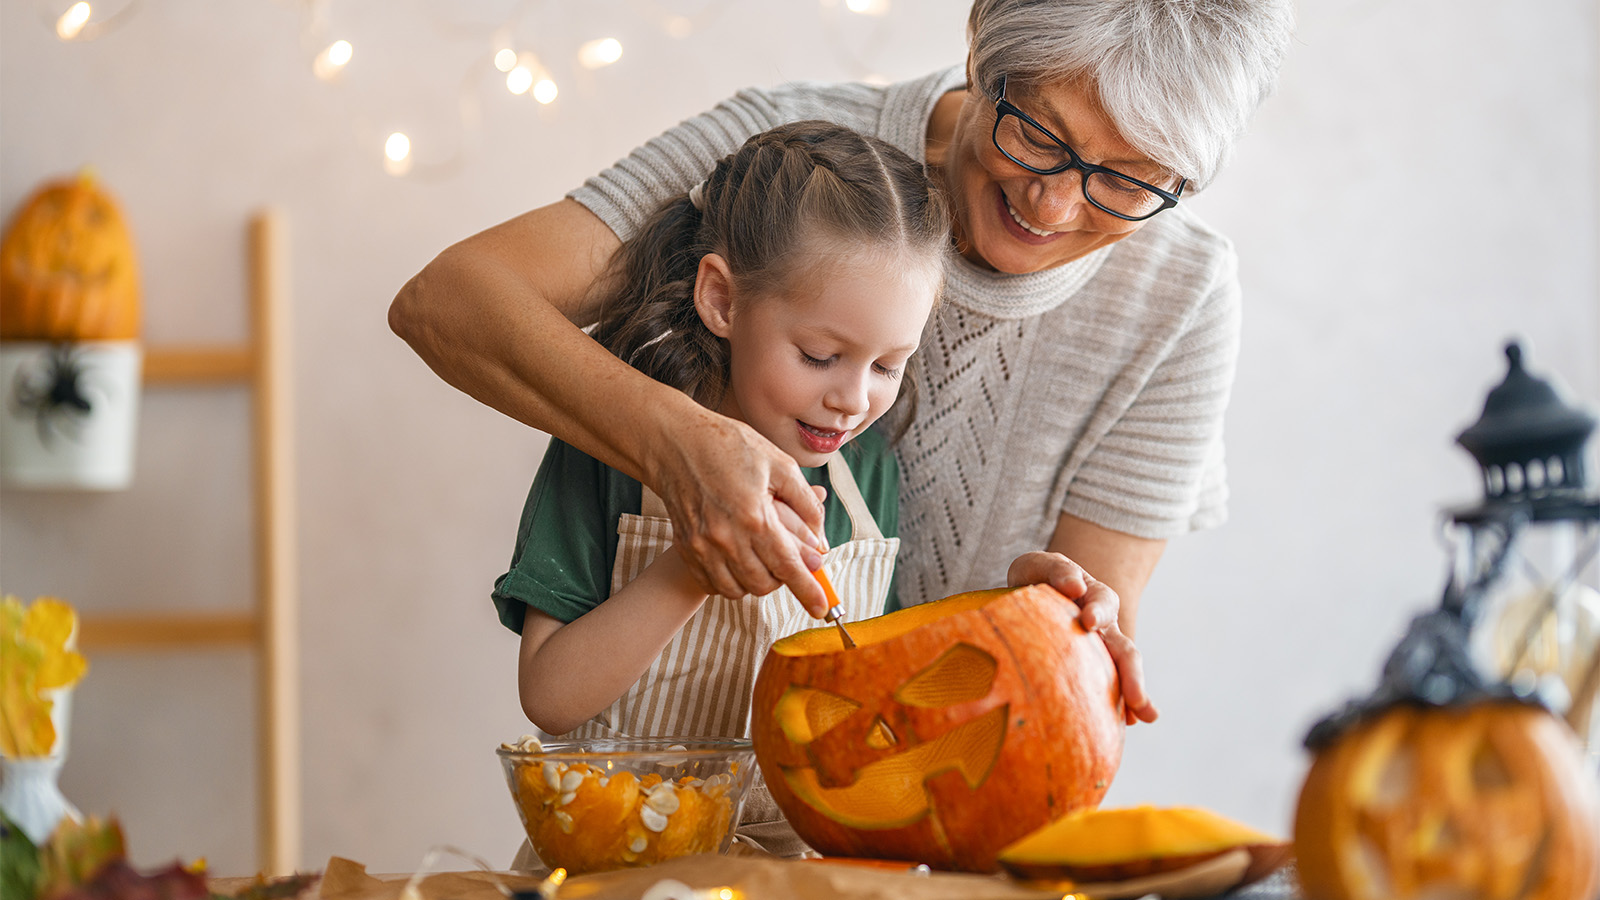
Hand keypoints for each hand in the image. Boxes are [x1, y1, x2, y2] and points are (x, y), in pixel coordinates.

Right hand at [652, 409, 827, 609]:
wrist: (675, 442)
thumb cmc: (729, 446)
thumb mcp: (779, 464)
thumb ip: (805, 502)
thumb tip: (820, 538)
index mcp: (755, 517)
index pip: (788, 567)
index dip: (808, 591)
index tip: (822, 608)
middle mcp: (727, 538)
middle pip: (764, 584)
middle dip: (784, 580)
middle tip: (790, 561)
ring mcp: (703, 546)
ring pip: (739, 589)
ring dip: (758, 582)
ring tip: (764, 558)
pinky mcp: (687, 548)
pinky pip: (713, 583)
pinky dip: (732, 581)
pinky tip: (740, 561)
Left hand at [1008, 551, 1158, 724]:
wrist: (1035, 592)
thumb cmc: (1038, 578)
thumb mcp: (1039, 565)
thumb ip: (1056, 570)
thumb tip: (1074, 586)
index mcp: (1094, 597)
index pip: (1102, 601)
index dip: (1097, 611)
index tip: (1088, 622)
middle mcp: (1105, 628)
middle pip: (1124, 649)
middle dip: (1132, 674)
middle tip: (1137, 698)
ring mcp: (1101, 651)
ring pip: (1123, 673)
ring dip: (1134, 695)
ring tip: (1143, 717)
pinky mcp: (1092, 668)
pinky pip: (1107, 688)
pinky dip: (1116, 705)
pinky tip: (1121, 724)